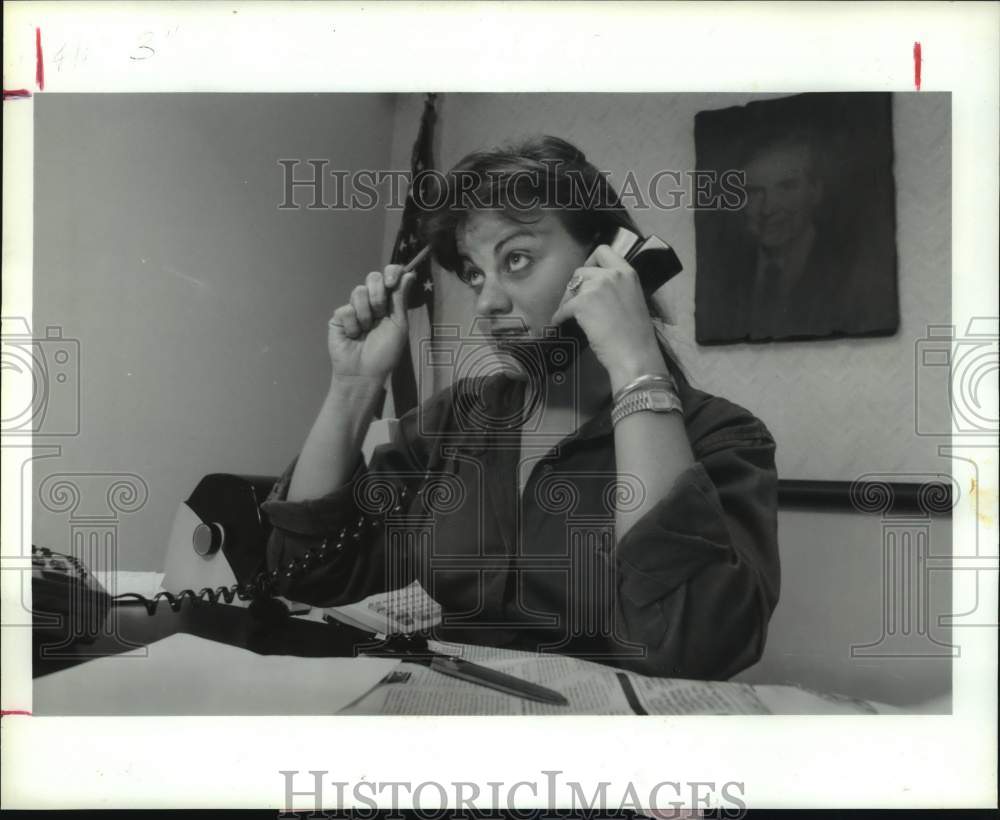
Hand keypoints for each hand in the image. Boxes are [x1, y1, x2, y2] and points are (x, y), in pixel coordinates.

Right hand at [327, 265, 416, 378]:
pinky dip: (353, 325)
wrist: (364, 372)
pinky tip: (353, 336)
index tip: (392, 281)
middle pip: (373, 278)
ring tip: (366, 331)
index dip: (391, 273)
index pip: (390, 277)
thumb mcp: (399, 326)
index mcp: (389, 303)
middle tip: (380, 313)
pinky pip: (346, 310)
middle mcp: (372, 302)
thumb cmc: (385, 353)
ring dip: (366, 314)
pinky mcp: (339, 317)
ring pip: (358, 292)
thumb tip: (409, 273)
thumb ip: (401, 300)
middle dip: (378, 294)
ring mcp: (354, 308)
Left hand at [550, 245, 664, 387]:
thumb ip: (617, 288)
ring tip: (568, 314)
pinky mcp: (582, 304)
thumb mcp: (633, 300)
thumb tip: (597, 291)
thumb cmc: (636, 335)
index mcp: (628, 273)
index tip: (587, 275)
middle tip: (576, 301)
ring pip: (571, 288)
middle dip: (576, 286)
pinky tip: (559, 323)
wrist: (635, 354)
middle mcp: (611, 275)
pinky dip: (559, 316)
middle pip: (582, 271)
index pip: (603, 251)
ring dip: (567, 300)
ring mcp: (596, 288)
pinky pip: (563, 308)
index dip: (591, 261)